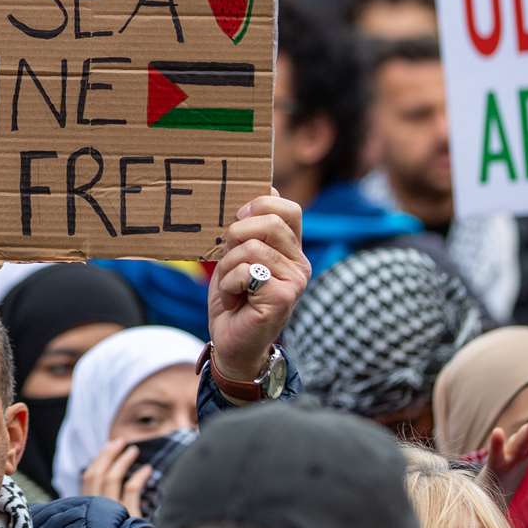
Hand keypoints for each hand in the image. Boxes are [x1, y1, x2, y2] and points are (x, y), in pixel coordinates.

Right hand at [79, 439, 151, 517]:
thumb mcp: (107, 520)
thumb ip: (105, 503)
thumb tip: (111, 473)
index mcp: (88, 510)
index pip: (88, 479)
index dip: (98, 460)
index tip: (108, 446)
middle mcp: (94, 510)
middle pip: (96, 475)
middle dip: (108, 454)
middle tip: (120, 441)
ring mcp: (109, 515)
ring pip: (111, 478)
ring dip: (123, 460)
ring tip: (134, 450)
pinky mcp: (127, 518)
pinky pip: (131, 490)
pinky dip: (139, 476)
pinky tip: (148, 469)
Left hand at [207, 192, 309, 381]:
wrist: (231, 342)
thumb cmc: (234, 297)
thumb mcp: (238, 255)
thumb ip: (250, 227)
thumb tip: (264, 185)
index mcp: (291, 248)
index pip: (288, 208)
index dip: (260, 204)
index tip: (238, 219)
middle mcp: (299, 263)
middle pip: (269, 222)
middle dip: (235, 235)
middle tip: (229, 260)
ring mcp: (295, 280)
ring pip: (251, 248)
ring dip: (228, 267)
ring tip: (232, 287)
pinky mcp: (284, 297)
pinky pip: (247, 271)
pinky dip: (229, 284)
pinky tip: (234, 300)